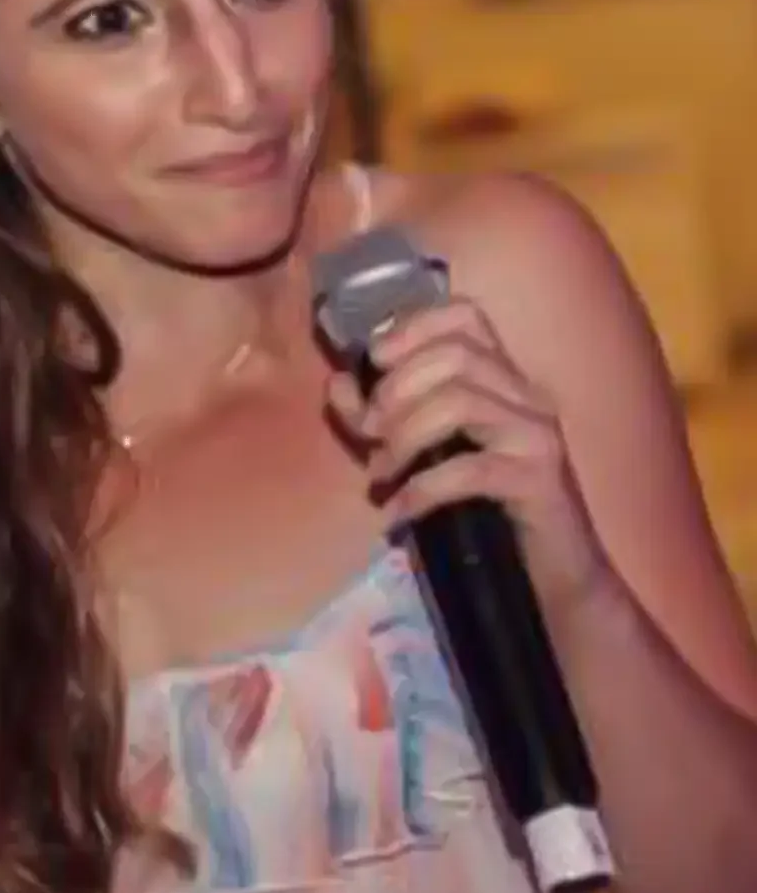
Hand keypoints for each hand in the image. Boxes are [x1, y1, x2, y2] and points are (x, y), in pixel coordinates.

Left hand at [326, 297, 612, 622]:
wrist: (554, 577)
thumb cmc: (484, 510)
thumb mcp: (419, 456)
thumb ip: (376, 418)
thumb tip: (338, 383)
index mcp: (502, 378)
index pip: (465, 316)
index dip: (413, 327)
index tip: (376, 362)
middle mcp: (527, 393)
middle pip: (456, 354)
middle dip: (397, 390)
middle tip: (370, 435)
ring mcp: (538, 434)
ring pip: (461, 402)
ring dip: (404, 437)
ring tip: (381, 475)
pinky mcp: (539, 480)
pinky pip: (469, 469)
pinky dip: (421, 489)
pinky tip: (398, 513)